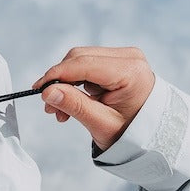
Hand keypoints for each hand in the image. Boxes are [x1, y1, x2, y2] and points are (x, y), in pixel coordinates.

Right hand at [32, 47, 154, 151]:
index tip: (38, 90)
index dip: (56, 75)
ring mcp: (124, 57)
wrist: (151, 133)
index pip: (83, 64)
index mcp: (130, 71)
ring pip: (81, 60)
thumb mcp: (101, 124)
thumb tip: (48, 91)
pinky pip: (88, 65)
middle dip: (60, 81)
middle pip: (80, 57)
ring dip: (66, 84)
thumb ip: (75, 105)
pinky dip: (76, 83)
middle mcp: (129, 57)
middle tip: (50, 107)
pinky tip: (73, 102)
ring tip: (61, 111)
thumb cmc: (131, 133)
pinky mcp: (118, 61)